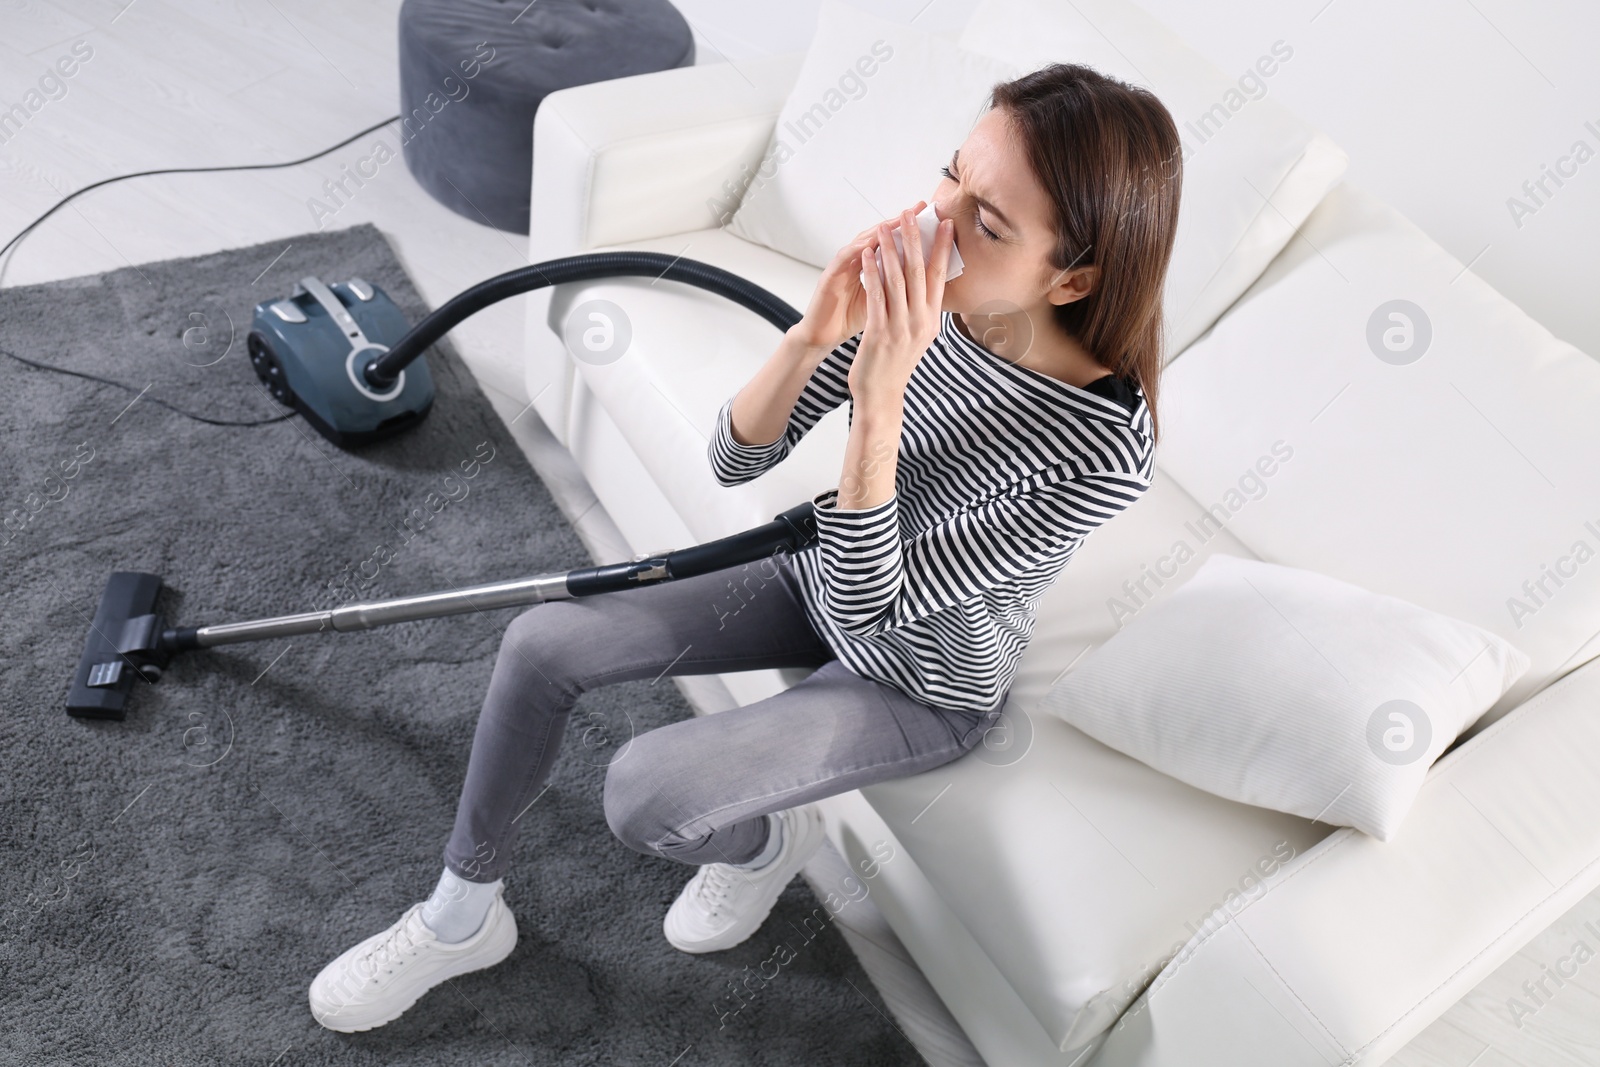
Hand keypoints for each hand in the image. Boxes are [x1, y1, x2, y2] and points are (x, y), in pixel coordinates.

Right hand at [790, 200, 927, 351]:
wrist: (822, 337)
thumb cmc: (850, 319)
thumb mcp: (883, 302)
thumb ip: (898, 288)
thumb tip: (929, 284)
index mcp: (871, 267)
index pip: (894, 244)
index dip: (912, 234)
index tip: (933, 222)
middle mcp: (857, 261)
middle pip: (880, 236)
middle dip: (900, 223)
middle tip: (919, 208)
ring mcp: (842, 266)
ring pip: (862, 241)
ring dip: (879, 230)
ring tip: (898, 220)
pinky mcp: (829, 276)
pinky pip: (843, 258)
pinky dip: (856, 250)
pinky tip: (868, 244)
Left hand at [848, 204, 954, 404]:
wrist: (882, 394)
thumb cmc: (896, 364)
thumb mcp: (918, 336)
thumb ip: (922, 311)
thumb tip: (928, 285)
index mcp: (931, 319)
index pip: (939, 276)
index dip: (942, 248)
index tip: (944, 224)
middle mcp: (921, 321)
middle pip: (920, 272)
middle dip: (915, 240)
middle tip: (911, 214)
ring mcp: (901, 327)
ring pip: (897, 280)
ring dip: (891, 250)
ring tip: (885, 227)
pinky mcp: (880, 332)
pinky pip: (876, 296)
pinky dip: (871, 273)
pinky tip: (867, 256)